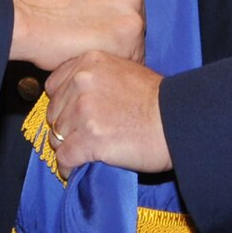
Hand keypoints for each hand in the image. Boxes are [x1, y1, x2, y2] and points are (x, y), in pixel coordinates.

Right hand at [10, 0, 145, 69]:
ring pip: (137, 30)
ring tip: (91, 44)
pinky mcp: (130, 31)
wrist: (24, 18)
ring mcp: (133, 2)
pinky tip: (96, 55)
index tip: (99, 14)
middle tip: (93, 31)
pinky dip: (118, 59)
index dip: (113, 2)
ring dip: (119, 41)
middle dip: (118, 20)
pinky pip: (134, 53)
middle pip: (136, 5)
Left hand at [44, 50, 170, 172]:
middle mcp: (82, 82)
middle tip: (80, 137)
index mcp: (89, 62)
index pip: (54, 86)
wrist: (177, 123)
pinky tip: (76, 169)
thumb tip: (74, 96)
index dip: (62, 104)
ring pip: (56, 136)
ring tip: (82, 153)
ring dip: (67, 147)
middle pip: (53, 113)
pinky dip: (68, 167)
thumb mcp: (125, 70)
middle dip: (65, 127)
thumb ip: (96, 77)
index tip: (72, 115)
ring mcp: (84, 111)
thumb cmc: (158, 101)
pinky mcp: (89, 139)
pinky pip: (64, 157)